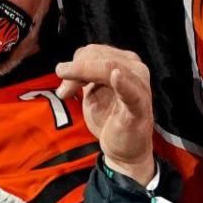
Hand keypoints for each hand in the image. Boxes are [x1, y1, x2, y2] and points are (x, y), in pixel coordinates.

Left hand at [55, 45, 155, 185]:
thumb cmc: (110, 117)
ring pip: (108, 67)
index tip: (62, 79)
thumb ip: (82, 76)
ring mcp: (139, 86)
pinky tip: (116, 76)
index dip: (75, 63)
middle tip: (64, 92)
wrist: (125, 150)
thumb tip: (62, 68)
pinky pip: (131, 92)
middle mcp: (136, 69)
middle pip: (99, 57)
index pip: (94, 51)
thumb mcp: (92, 93)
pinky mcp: (139, 107)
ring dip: (83, 73)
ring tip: (68, 92)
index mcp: (125, 62)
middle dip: (76, 70)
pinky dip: (123, 83)